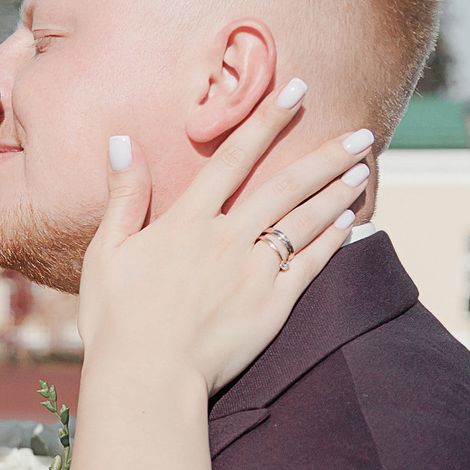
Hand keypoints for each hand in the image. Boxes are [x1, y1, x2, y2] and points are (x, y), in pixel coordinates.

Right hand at [77, 80, 369, 392]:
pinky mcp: (272, 307)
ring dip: (338, 190)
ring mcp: (253, 273)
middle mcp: (226, 240)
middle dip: (325, 153)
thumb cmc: (116, 320)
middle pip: (285, 185)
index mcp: (186, 222)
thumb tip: (122, 141)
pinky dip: (332, 241)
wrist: (147, 378)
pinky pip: (310, 266)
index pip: (233, 158)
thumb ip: (124, 196)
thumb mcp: (105, 253)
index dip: (266, 120)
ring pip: (305, 221)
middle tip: (361, 130)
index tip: (296, 90)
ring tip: (364, 167)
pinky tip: (349, 221)